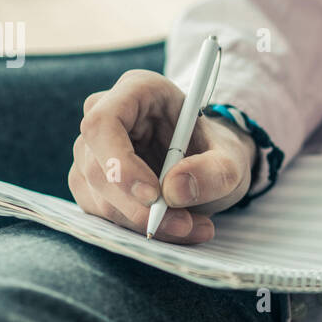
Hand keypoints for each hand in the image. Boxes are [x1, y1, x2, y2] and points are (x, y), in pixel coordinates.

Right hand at [69, 70, 256, 242]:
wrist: (209, 166)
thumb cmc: (216, 153)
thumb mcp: (231, 161)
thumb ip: (213, 172)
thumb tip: (174, 190)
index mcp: (137, 91)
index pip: (103, 122)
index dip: (119, 161)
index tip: (153, 195)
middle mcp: (104, 116)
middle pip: (97, 168)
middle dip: (139, 207)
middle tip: (185, 224)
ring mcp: (91, 151)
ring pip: (99, 198)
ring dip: (144, 223)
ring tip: (193, 227)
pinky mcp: (90, 183)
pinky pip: (103, 215)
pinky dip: (139, 230)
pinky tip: (175, 229)